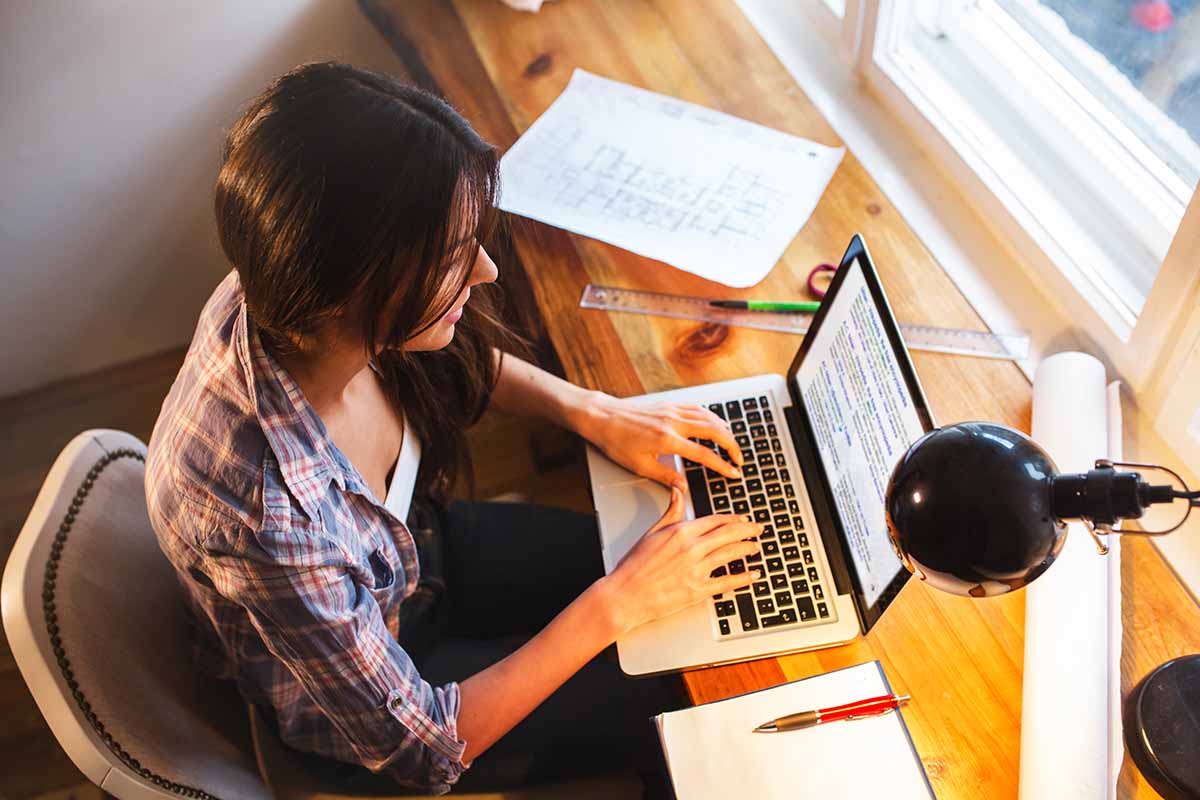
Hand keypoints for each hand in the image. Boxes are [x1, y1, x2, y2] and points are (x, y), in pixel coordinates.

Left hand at [576, 393, 742, 489]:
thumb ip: (665, 476)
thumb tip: (684, 487)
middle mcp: (674, 422)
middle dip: (732, 446)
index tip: (734, 473)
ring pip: (709, 417)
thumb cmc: (617, 441)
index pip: (704, 454)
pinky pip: (697, 408)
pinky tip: (715, 423)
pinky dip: (712, 416)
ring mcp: (672, 411)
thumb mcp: (640, 465)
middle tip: (740, 459)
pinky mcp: (669, 404)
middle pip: (715, 431)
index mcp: (668, 440)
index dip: (722, 465)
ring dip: (725, 430)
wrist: (603, 418)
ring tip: (732, 443)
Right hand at [601, 488, 761, 634]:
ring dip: (748, 549)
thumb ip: (671, 511)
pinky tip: (753, 575)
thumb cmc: (635, 565)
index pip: (715, 520)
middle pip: (729, 534)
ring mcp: (697, 570)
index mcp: (681, 532)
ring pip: (731, 554)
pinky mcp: (698, 590)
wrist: (626, 594)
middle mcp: (692, 548)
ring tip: (756, 547)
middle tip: (758, 529)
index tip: (742, 518)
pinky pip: (727, 582)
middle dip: (748, 530)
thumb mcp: (652, 532)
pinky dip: (744, 578)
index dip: (733, 518)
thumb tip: (678, 491)